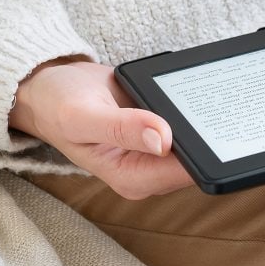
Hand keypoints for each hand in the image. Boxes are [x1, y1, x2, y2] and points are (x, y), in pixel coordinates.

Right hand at [9, 59, 193, 199]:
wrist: (49, 88)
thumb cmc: (57, 105)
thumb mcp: (82, 116)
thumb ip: (121, 128)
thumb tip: (163, 140)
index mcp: (131, 177)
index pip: (184, 172)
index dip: (204, 151)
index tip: (214, 123)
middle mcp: (146, 169)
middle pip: (197, 157)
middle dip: (207, 132)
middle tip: (208, 101)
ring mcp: (154, 150)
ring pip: (195, 139)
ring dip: (201, 117)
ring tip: (197, 91)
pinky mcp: (158, 130)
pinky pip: (185, 122)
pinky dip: (189, 106)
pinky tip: (187, 88)